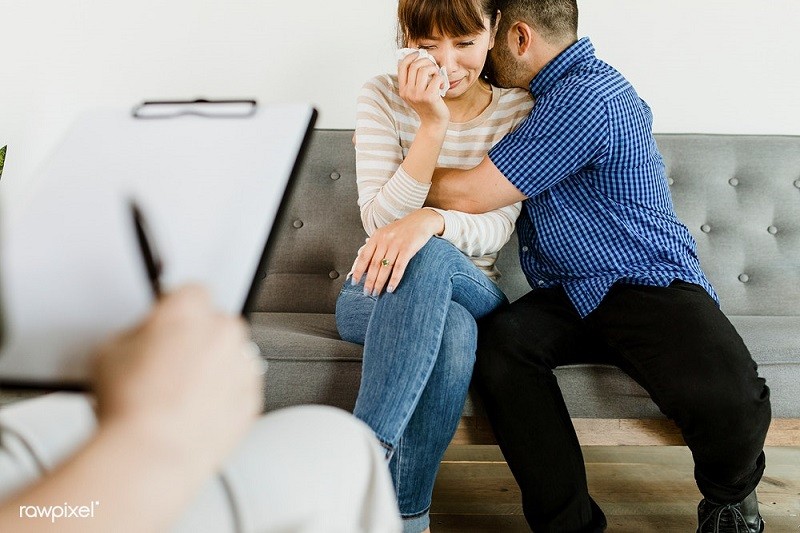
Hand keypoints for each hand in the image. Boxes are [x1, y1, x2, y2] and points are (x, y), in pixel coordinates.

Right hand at [92, 285, 262, 472]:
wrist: (153, 453)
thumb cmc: (131, 407)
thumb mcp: (109, 351)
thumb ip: (137, 332)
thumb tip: (145, 335)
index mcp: (189, 310)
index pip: (190, 292)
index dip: (175, 309)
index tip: (166, 324)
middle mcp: (223, 330)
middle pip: (214, 323)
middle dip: (196, 339)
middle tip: (168, 365)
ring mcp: (242, 364)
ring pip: (231, 355)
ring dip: (213, 367)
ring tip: (180, 394)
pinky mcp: (252, 396)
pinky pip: (240, 387)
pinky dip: (224, 395)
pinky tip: (195, 410)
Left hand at [350, 209, 443, 296]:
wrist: (422, 220)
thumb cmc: (403, 229)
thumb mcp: (386, 233)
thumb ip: (375, 246)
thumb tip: (362, 264)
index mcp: (377, 236)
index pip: (364, 256)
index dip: (358, 271)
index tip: (354, 282)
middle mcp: (385, 240)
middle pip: (374, 264)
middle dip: (369, 281)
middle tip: (366, 293)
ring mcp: (396, 244)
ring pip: (385, 267)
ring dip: (379, 283)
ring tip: (376, 293)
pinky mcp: (408, 248)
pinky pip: (399, 267)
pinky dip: (394, 279)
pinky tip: (390, 288)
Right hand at [397, 52, 449, 125]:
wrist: (433, 123)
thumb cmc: (427, 106)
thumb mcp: (415, 93)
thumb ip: (413, 80)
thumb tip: (417, 58)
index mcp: (403, 90)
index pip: (402, 66)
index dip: (410, 56)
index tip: (418, 53)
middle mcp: (408, 92)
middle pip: (414, 65)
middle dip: (426, 62)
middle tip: (433, 67)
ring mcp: (417, 95)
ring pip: (424, 70)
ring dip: (434, 69)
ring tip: (437, 76)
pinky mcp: (429, 97)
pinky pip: (436, 78)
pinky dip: (441, 79)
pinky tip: (441, 85)